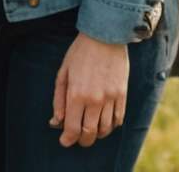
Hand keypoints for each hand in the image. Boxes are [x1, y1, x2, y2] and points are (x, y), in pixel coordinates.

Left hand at [51, 31, 128, 147]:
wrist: (105, 37)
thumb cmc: (80, 53)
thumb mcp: (63, 73)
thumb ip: (59, 99)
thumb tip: (56, 121)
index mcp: (77, 94)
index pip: (72, 127)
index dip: (67, 139)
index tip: (64, 142)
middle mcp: (95, 100)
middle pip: (90, 132)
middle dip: (82, 140)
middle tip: (77, 140)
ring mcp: (111, 98)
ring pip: (105, 129)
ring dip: (97, 135)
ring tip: (90, 131)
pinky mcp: (123, 95)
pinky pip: (118, 119)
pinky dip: (111, 126)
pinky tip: (104, 122)